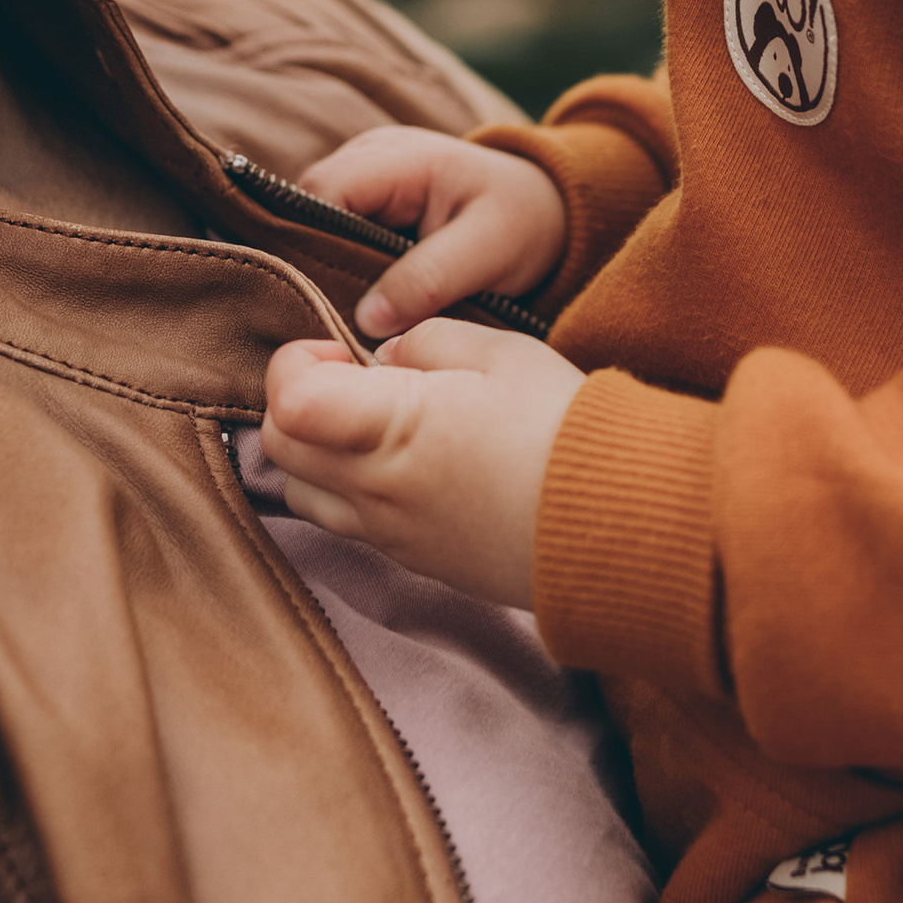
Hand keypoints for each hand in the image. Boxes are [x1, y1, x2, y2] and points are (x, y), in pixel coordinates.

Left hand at [260, 318, 586, 604]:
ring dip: (315, 450)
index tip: (338, 349)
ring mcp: (392, 536)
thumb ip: (424, 341)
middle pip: (278, 447)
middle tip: (352, 375)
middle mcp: (377, 492)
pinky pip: (346, 523)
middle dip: (297, 400)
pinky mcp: (414, 561)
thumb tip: (384, 357)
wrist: (624, 524)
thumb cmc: (566, 431)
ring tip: (375, 421)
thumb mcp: (500, 352)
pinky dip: (348, 486)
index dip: (295, 362)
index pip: (287, 402)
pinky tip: (404, 459)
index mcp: (392, 430)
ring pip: (301, 492)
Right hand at [298, 129, 567, 337]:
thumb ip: (429, 281)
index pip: (322, 191)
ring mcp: (363, 175)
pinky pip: (329, 229)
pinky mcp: (365, 200)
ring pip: (310, 220)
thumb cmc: (523, 223)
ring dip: (322, 265)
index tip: (322, 304)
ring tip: (339, 312)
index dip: (309, 244)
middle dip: (311, 260)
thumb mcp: (488, 252)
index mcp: (399, 156)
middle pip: (303, 206)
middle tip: (327, 320)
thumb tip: (366, 319)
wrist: (548, 211)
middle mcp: (368, 156)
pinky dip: (336, 263)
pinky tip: (350, 299)